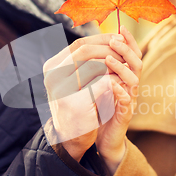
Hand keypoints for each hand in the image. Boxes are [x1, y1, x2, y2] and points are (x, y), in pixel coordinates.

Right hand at [43, 33, 124, 161]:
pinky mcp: (76, 103)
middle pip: (85, 51)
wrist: (70, 137)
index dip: (100, 39)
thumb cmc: (75, 105)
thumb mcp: (72, 80)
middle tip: (123, 52)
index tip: (117, 39)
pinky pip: (101, 83)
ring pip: (94, 65)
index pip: (78, 44)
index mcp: (51, 67)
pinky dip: (114, 80)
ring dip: (113, 64)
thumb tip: (107, 38)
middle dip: (108, 49)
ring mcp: (62, 90)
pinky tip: (121, 81)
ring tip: (125, 66)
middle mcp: (52, 76)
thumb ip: (82, 62)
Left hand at [96, 26, 141, 173]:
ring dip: (122, 67)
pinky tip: (110, 84)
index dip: (128, 41)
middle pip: (137, 62)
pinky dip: (120, 91)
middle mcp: (131, 87)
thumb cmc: (100, 110)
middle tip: (114, 39)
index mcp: (125, 78)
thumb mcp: (98, 85)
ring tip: (109, 58)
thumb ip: (100, 69)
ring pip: (134, 79)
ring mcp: (129, 101)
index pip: (131, 54)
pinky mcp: (125, 115)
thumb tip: (91, 47)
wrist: (103, 140)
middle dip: (127, 49)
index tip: (120, 27)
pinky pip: (126, 100)